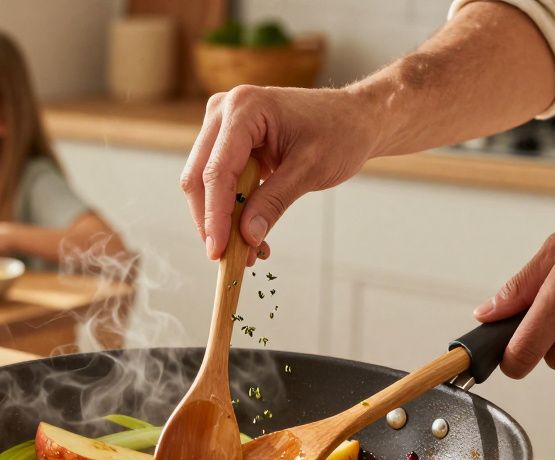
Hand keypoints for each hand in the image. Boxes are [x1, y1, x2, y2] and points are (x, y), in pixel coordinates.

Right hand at [181, 85, 382, 262]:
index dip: (215, 215)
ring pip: (203, 182)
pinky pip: (219, 182)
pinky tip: (250, 234)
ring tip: (247, 250)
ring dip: (220, 219)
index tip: (218, 251)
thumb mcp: (309, 170)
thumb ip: (274, 202)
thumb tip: (246, 237)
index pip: (217, 171)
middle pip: (199, 176)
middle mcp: (224, 111)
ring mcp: (223, 125)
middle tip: (226, 257)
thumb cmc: (340, 132)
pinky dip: (230, 210)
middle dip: (211, 220)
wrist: (355, 118)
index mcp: (244, 108)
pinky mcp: (228, 142)